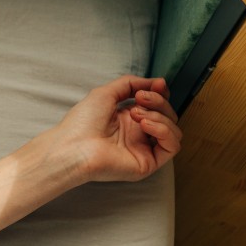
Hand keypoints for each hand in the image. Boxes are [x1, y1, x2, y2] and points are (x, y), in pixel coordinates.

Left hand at [49, 75, 181, 182]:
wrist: (73, 146)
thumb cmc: (82, 122)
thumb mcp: (106, 93)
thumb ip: (131, 83)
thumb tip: (158, 82)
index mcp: (128, 119)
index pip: (158, 105)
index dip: (161, 94)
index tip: (158, 85)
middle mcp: (138, 134)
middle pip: (167, 116)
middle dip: (158, 102)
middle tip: (139, 99)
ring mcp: (144, 149)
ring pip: (173, 130)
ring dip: (159, 116)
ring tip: (136, 114)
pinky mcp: (148, 163)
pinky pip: (172, 146)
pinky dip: (164, 131)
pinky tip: (145, 125)